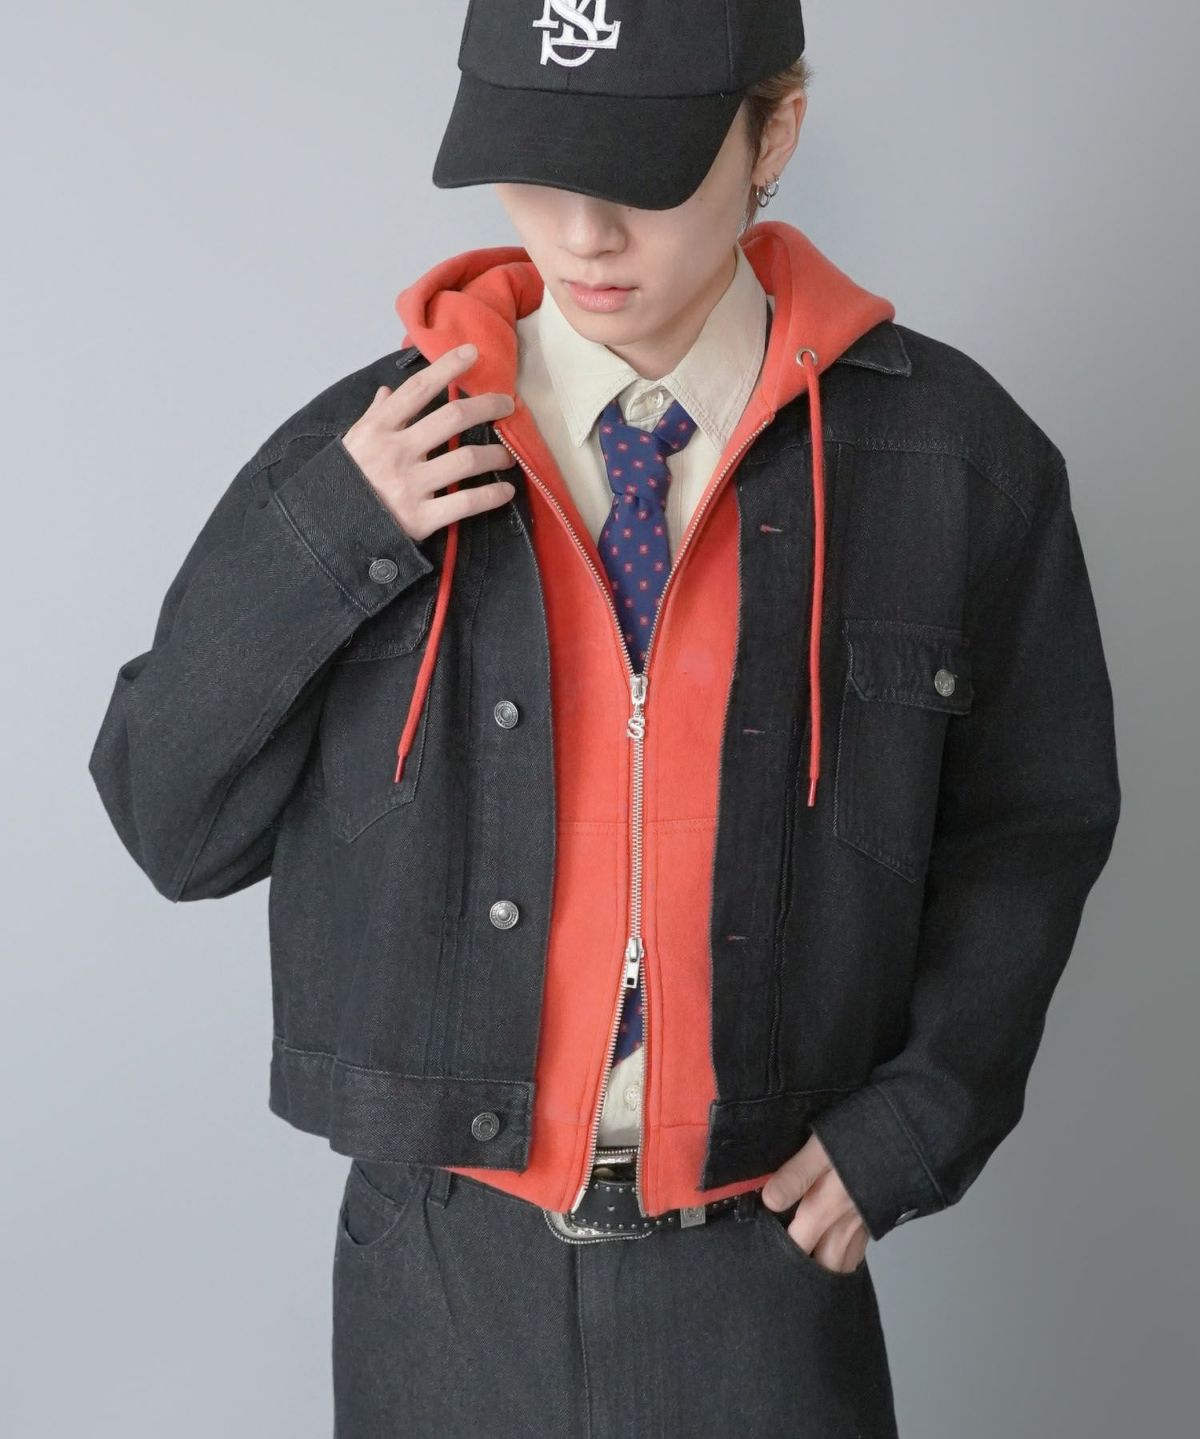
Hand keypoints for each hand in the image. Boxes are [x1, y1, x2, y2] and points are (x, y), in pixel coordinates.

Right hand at [341, 343, 518, 542]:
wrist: (330, 530)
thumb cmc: (346, 481)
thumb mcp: (353, 443)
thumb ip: (375, 416)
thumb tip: (386, 391)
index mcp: (378, 429)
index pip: (418, 389)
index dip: (447, 367)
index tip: (472, 353)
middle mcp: (396, 452)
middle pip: (453, 418)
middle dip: (487, 406)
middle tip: (508, 405)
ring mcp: (410, 485)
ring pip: (467, 459)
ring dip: (497, 455)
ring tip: (507, 456)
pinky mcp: (421, 518)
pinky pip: (466, 502)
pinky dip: (492, 495)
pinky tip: (506, 490)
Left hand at [760, 1132, 868, 1274]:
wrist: (909, 1137)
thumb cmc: (861, 1138)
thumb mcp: (822, 1147)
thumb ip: (796, 1174)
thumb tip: (769, 1201)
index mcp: (825, 1210)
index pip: (795, 1247)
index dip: (777, 1253)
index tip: (762, 1252)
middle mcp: (845, 1227)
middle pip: (822, 1267)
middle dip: (804, 1274)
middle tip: (783, 1270)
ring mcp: (863, 1226)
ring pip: (843, 1264)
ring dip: (826, 1270)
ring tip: (807, 1269)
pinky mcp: (876, 1220)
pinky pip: (858, 1252)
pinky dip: (845, 1259)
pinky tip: (834, 1251)